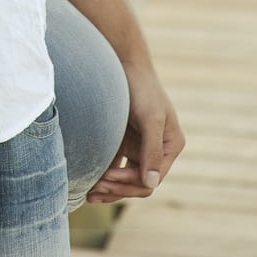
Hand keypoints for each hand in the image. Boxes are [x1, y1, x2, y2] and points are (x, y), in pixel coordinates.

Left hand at [85, 62, 183, 204]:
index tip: (106, 177)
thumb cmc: (141, 88)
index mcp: (170, 147)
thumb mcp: (150, 118)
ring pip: (125, 178)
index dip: (129, 183)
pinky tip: (86, 182)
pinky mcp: (121, 142)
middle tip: (92, 191)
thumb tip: (151, 183)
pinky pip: (113, 166)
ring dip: (109, 188)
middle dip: (117, 189)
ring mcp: (138, 147)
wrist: (122, 62)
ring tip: (88, 194)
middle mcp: (156, 150)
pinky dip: (102, 176)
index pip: (151, 179)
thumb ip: (152, 150)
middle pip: (138, 182)